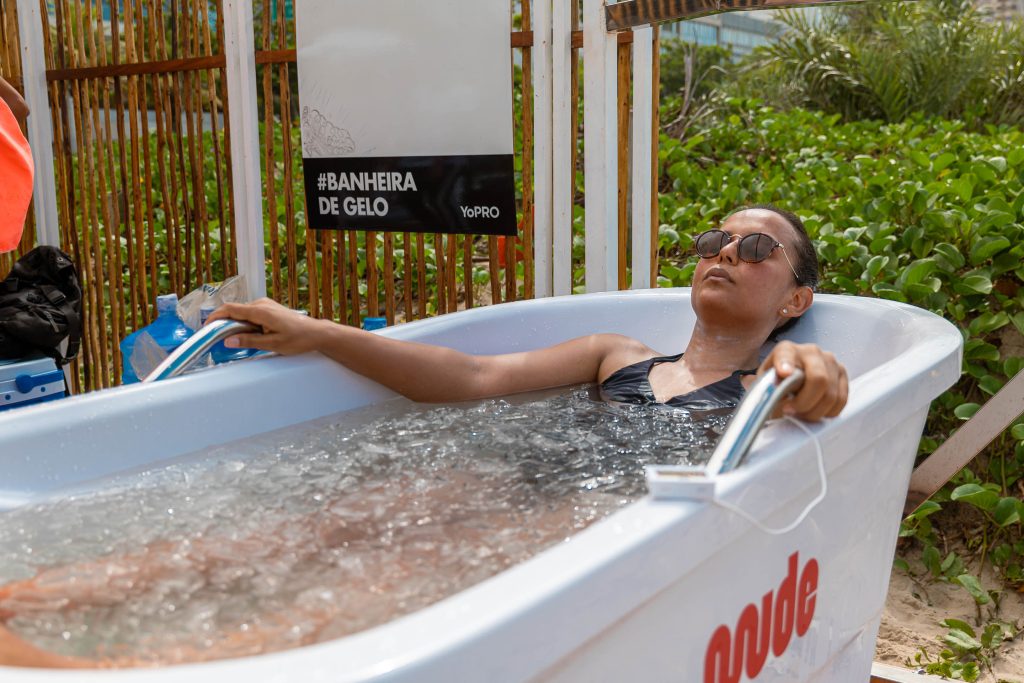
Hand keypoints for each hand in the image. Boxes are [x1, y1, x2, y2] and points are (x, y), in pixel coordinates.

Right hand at [208, 298, 324, 355]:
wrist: (315, 332)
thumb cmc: (298, 338)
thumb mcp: (272, 344)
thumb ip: (249, 341)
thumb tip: (228, 340)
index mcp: (260, 311)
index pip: (230, 309)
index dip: (215, 317)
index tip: (206, 326)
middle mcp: (261, 304)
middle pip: (234, 310)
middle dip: (223, 323)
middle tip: (215, 338)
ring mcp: (265, 305)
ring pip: (242, 313)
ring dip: (234, 324)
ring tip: (231, 339)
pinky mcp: (268, 309)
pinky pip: (250, 314)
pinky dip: (243, 323)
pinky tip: (245, 335)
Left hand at [759, 341, 846, 421]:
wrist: (790, 378)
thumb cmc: (777, 381)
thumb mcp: (765, 383)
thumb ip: (766, 387)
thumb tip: (772, 394)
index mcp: (787, 349)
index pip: (786, 355)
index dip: (786, 363)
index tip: (784, 373)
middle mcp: (811, 351)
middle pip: (819, 380)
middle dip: (804, 403)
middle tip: (790, 411)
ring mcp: (830, 362)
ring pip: (831, 394)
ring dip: (814, 411)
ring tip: (800, 414)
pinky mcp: (842, 374)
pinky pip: (841, 400)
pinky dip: (827, 412)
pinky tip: (814, 411)